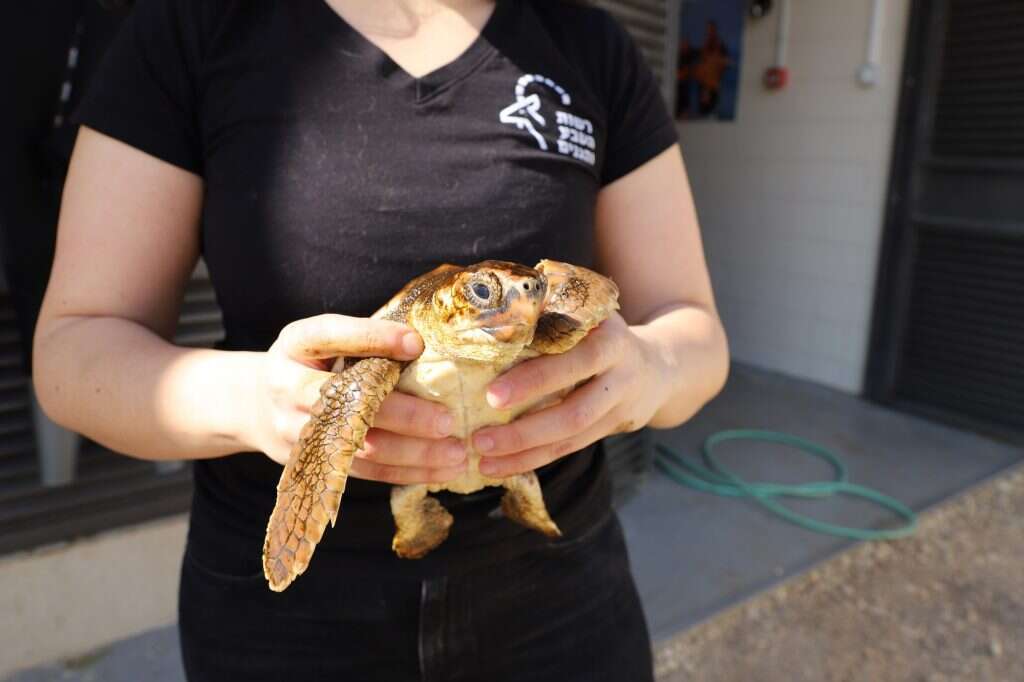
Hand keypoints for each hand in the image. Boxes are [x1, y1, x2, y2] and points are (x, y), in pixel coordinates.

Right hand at [245, 314, 466, 483]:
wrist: (257, 405)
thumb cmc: (308, 362)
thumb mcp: (323, 336)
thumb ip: (363, 337)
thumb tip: (418, 343)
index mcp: (297, 343)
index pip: (335, 335)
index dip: (375, 339)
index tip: (417, 343)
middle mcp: (290, 388)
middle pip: (352, 406)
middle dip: (405, 416)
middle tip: (447, 419)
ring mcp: (298, 432)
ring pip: (363, 449)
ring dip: (415, 454)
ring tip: (456, 452)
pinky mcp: (313, 464)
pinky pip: (365, 472)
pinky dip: (406, 473)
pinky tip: (440, 470)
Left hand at [471, 313, 667, 476]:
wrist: (660, 366)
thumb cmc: (602, 331)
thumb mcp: (589, 313)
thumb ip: (552, 312)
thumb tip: (489, 315)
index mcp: (611, 341)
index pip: (575, 363)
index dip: (535, 380)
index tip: (493, 394)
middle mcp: (620, 378)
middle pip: (574, 412)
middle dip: (525, 430)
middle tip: (480, 439)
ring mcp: (618, 409)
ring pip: (571, 438)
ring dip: (525, 452)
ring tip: (484, 460)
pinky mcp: (610, 431)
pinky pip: (570, 449)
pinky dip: (534, 459)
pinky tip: (501, 467)